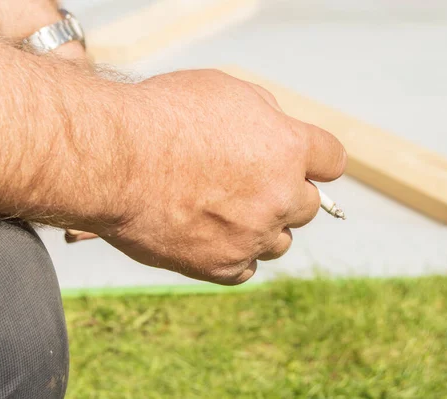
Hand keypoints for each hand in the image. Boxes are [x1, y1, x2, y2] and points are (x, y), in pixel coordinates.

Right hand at [96, 69, 345, 284]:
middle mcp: (280, 196)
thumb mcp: (223, 90)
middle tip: (247, 186)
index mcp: (288, 148)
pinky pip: (245, 268)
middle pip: (307, 206)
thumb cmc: (161, 118)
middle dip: (284, 194)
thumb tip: (276, 129)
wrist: (114, 159)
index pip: (332, 161)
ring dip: (260, 227)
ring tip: (221, 212)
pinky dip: (233, 254)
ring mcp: (252, 235)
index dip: (315, 161)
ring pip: (278, 241)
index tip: (302, 165)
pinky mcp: (222, 266)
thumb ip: (263, 113)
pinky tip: (209, 236)